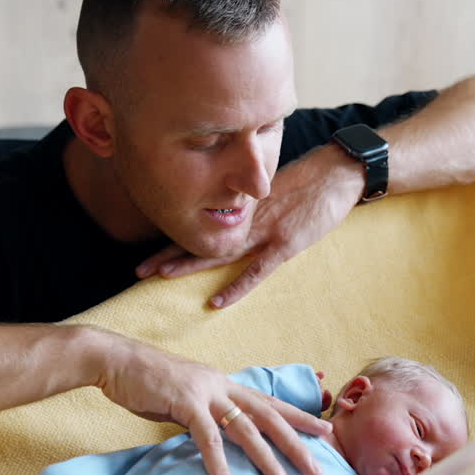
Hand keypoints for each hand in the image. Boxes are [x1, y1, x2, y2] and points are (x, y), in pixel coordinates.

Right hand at [92, 330, 332, 474]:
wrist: (114, 359)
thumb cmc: (144, 379)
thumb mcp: (183, 394)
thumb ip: (203, 411)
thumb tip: (215, 433)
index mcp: (223, 381)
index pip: (268, 400)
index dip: (297, 415)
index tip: (323, 429)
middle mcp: (221, 383)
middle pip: (269, 414)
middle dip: (298, 441)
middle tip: (320, 466)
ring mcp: (205, 392)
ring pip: (248, 429)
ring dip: (269, 461)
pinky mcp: (185, 404)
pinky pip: (209, 441)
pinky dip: (221, 469)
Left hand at [136, 145, 363, 307]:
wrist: (337, 173)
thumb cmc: (309, 182)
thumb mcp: (274, 192)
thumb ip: (253, 210)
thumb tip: (234, 222)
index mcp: (242, 208)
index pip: (201, 225)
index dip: (173, 239)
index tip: (148, 252)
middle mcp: (246, 219)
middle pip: (200, 238)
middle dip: (167, 254)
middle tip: (138, 269)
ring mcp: (264, 232)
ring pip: (219, 252)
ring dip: (188, 265)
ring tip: (159, 276)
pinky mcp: (285, 244)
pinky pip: (256, 271)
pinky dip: (236, 288)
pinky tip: (215, 302)